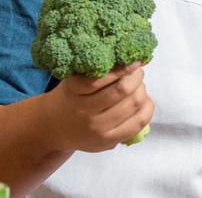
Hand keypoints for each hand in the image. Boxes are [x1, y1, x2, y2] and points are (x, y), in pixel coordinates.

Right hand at [39, 63, 153, 152]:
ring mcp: (98, 129)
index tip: (132, 59)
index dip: (124, 67)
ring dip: (142, 90)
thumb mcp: (74, 80)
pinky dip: (147, 107)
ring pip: (133, 105)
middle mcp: (85, 111)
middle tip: (137, 71)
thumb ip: (96, 71)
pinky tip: (143, 100)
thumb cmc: (70, 97)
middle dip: (136, 77)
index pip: (103, 78)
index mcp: (74, 91)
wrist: (54, 127)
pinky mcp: (108, 141)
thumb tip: (129, 59)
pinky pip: (138, 123)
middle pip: (122, 90)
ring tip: (138, 86)